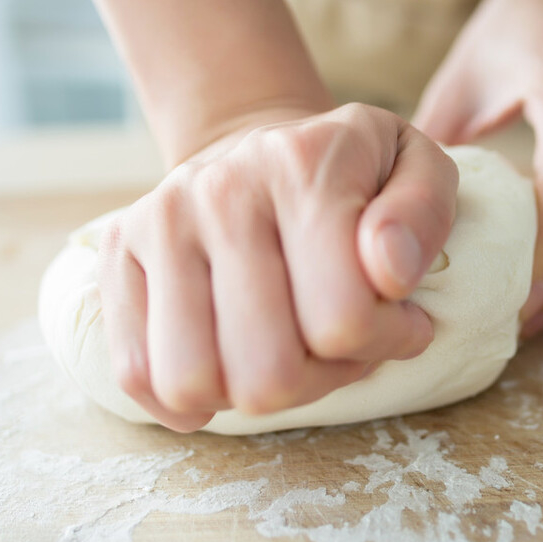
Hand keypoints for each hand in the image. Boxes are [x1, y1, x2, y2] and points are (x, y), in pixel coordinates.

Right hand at [97, 103, 458, 430]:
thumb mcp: (418, 165)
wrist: (257, 144)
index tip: (399, 317)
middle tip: (340, 341)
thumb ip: (423, 213)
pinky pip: (136, 373)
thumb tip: (390, 273)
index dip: (384, 341)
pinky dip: (189, 397)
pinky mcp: (119, 256)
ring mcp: (159, 224)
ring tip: (286, 350)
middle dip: (321, 378)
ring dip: (252, 392)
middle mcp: (220, 193)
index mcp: (302, 168)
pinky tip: (230, 365)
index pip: (342, 320)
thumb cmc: (352, 171)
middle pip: (267, 373)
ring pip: (195, 383)